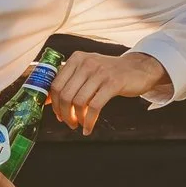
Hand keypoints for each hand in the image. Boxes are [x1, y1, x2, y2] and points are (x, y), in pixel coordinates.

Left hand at [49, 50, 167, 134]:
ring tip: (80, 124)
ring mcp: (100, 72)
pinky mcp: (113, 83)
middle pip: (65, 95)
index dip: (54, 104)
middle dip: (64, 114)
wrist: (139, 68)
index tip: (58, 114)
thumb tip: (47, 99)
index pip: (56, 84)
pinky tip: (88, 128)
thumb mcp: (88, 69)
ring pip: (78, 102)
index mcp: (76, 58)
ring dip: (77, 119)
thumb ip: (70, 80)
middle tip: (69, 123)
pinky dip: (89, 121)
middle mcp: (86, 63)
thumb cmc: (110, 72)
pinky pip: (94, 107)